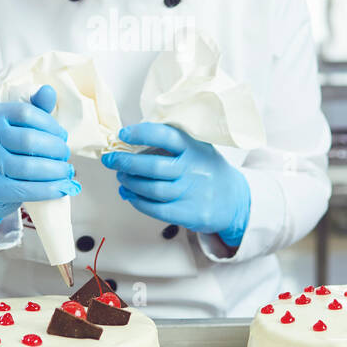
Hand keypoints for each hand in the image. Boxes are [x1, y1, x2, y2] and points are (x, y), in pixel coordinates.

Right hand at [0, 84, 79, 234]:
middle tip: (66, 155)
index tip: (62, 136)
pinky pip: (24, 190)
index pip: (26, 113)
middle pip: (29, 140)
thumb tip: (48, 91)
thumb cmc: (7, 152)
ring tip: (67, 172)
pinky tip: (62, 188)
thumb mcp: (18, 127)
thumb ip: (34, 108)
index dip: (50, 124)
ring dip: (56, 171)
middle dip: (56, 149)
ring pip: (28, 167)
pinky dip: (48, 189)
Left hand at [101, 122, 249, 243]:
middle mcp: (194, 169)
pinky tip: (129, 194)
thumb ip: (173, 144)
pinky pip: (155, 209)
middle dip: (125, 163)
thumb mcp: (198, 149)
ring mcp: (192, 192)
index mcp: (195, 148)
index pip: (166, 135)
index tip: (123, 135)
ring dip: (129, 183)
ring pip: (151, 189)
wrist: (235, 200)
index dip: (142, 133)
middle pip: (153, 166)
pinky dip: (137, 201)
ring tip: (121, 177)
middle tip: (111, 160)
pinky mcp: (189, 213)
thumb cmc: (207, 170)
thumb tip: (131, 142)